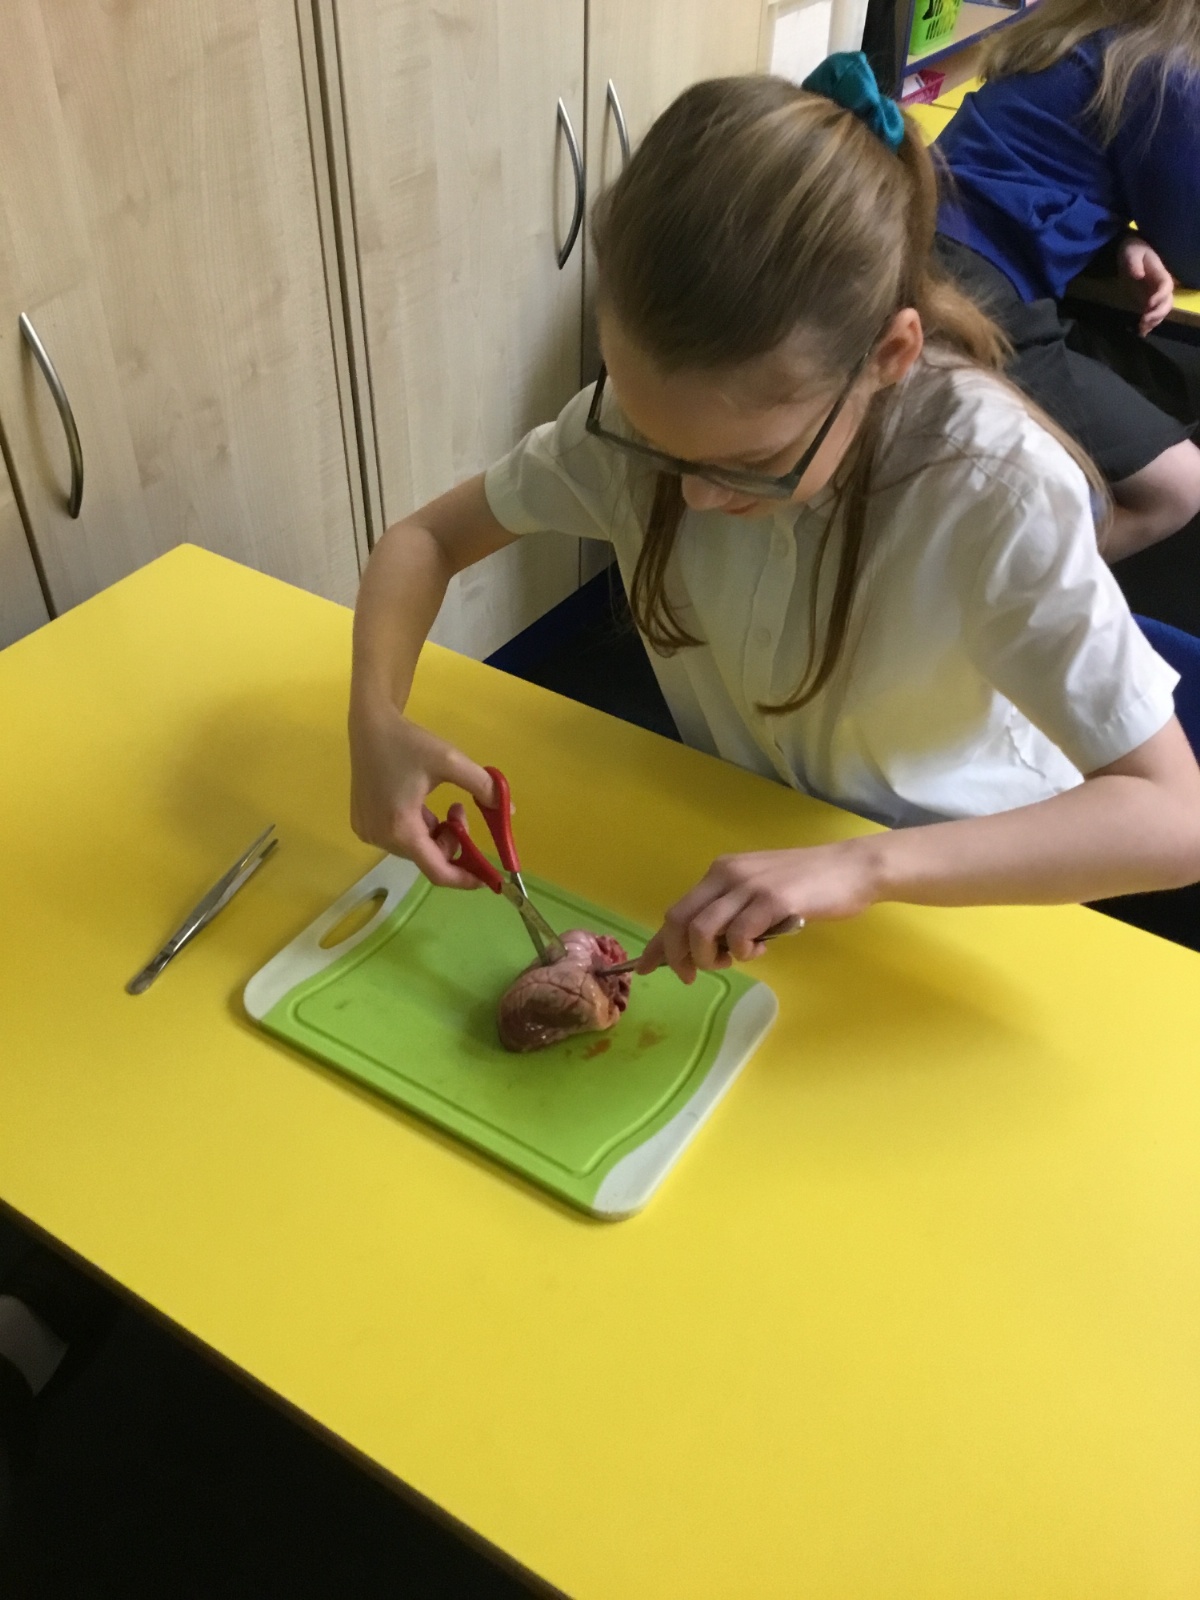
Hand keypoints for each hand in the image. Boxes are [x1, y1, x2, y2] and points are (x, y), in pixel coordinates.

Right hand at [348, 697, 495, 887]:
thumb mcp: (451, 761)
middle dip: (453, 842)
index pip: (437, 870)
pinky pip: (401, 838)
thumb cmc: (410, 743)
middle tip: (461, 811)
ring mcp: (368, 832)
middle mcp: (380, 837)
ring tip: (446, 805)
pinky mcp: (363, 825)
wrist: (370, 726)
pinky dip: (419, 829)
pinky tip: (421, 803)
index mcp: (400, 827)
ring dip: (437, 834)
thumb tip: (509, 810)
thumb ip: (483, 786)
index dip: (464, 879)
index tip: (488, 878)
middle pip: (427, 857)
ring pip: (416, 848)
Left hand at [638, 839, 882, 983]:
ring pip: (703, 930)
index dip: (659, 942)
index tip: (646, 967)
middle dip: (678, 955)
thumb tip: (706, 948)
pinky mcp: (772, 900)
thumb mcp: (759, 892)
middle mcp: (727, 874)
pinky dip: (743, 951)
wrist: (851, 869)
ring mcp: (749, 886)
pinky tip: (760, 949)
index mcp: (721, 872)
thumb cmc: (808, 885)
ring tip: (733, 959)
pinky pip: (739, 935)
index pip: (677, 910)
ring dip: (709, 957)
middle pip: (679, 920)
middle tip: (692, 975)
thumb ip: (731, 913)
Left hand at [1117, 237, 1174, 335]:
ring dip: (1154, 321)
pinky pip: (1153, 313)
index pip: (1166, 285)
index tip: (1150, 304)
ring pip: (1162, 310)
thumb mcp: (1131, 252)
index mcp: (1159, 272)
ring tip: (1142, 328)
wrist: (1129, 252)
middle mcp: (1160, 285)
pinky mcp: (1147, 300)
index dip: (1161, 295)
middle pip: (1168, 301)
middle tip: (1144, 320)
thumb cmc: (1132, 249)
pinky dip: (1149, 324)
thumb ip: (1133, 262)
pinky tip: (1141, 331)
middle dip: (1158, 313)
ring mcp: (1155, 294)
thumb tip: (1138, 275)